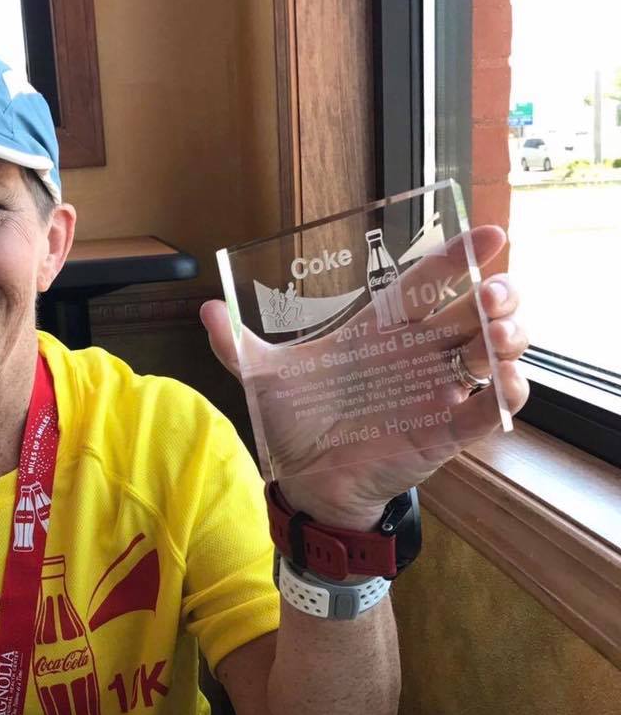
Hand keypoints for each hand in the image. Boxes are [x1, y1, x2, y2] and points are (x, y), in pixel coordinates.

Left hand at [201, 225, 528, 529]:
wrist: (304, 481)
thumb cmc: (293, 421)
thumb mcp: (262, 376)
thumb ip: (236, 343)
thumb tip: (207, 308)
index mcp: (379, 329)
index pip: (426, 281)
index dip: (458, 255)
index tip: (488, 233)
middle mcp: (414, 354)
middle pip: (472, 311)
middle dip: (495, 294)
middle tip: (493, 291)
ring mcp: (434, 391)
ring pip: (490, 352)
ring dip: (506, 337)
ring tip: (497, 332)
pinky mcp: (443, 432)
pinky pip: (487, 411)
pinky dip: (507, 395)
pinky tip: (506, 381)